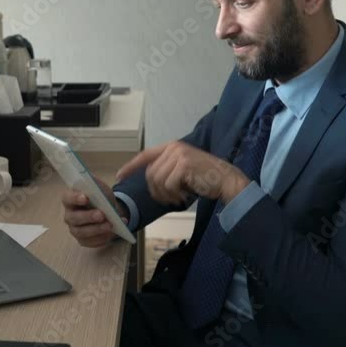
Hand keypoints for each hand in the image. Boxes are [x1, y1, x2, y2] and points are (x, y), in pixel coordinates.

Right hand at [61, 177, 127, 247]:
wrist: (109, 211)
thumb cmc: (100, 197)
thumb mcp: (99, 187)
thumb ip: (95, 183)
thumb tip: (91, 180)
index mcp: (70, 199)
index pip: (67, 198)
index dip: (75, 198)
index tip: (86, 198)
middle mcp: (69, 215)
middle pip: (74, 218)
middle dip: (88, 217)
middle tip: (102, 214)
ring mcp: (75, 229)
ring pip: (82, 232)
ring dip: (97, 229)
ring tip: (110, 225)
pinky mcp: (83, 240)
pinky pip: (90, 242)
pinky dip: (102, 238)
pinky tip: (111, 233)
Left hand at [116, 141, 249, 205]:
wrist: (226, 180)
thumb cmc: (205, 178)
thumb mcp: (182, 169)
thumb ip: (166, 169)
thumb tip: (150, 181)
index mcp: (172, 147)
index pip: (145, 155)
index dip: (131, 166)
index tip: (120, 176)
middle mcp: (174, 147)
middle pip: (150, 174)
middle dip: (156, 191)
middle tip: (170, 199)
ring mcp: (179, 154)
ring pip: (158, 180)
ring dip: (166, 195)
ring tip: (178, 198)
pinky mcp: (184, 164)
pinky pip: (168, 185)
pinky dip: (174, 195)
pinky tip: (184, 196)